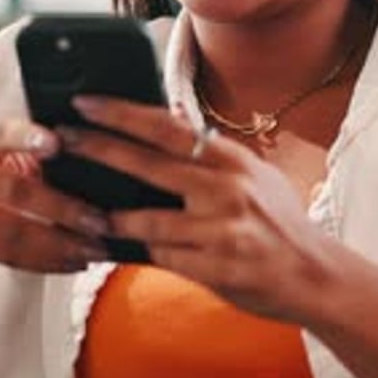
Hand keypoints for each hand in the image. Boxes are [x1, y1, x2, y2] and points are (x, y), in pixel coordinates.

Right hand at [0, 120, 107, 271]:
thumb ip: (24, 147)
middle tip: (99, 220)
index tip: (58, 143)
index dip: (27, 137)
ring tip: (92, 250)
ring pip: (11, 232)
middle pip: (12, 192)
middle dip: (61, 208)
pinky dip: (42, 262)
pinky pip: (5, 256)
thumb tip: (82, 158)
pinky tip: (71, 262)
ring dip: (58, 245)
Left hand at [61, 96, 330, 323]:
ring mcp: (222, 229)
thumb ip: (209, 154)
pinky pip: (162, 258)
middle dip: (99, 148)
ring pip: (148, 220)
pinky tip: (117, 248)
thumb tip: (163, 124)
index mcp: (231, 159)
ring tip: (86, 213)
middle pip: (149, 164)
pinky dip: (138, 252)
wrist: (314, 274)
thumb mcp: (251, 173)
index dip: (123, 113)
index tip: (87, 103)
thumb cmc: (275, 220)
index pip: (168, 127)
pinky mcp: (217, 268)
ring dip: (112, 218)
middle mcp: (227, 188)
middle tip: (63, 139)